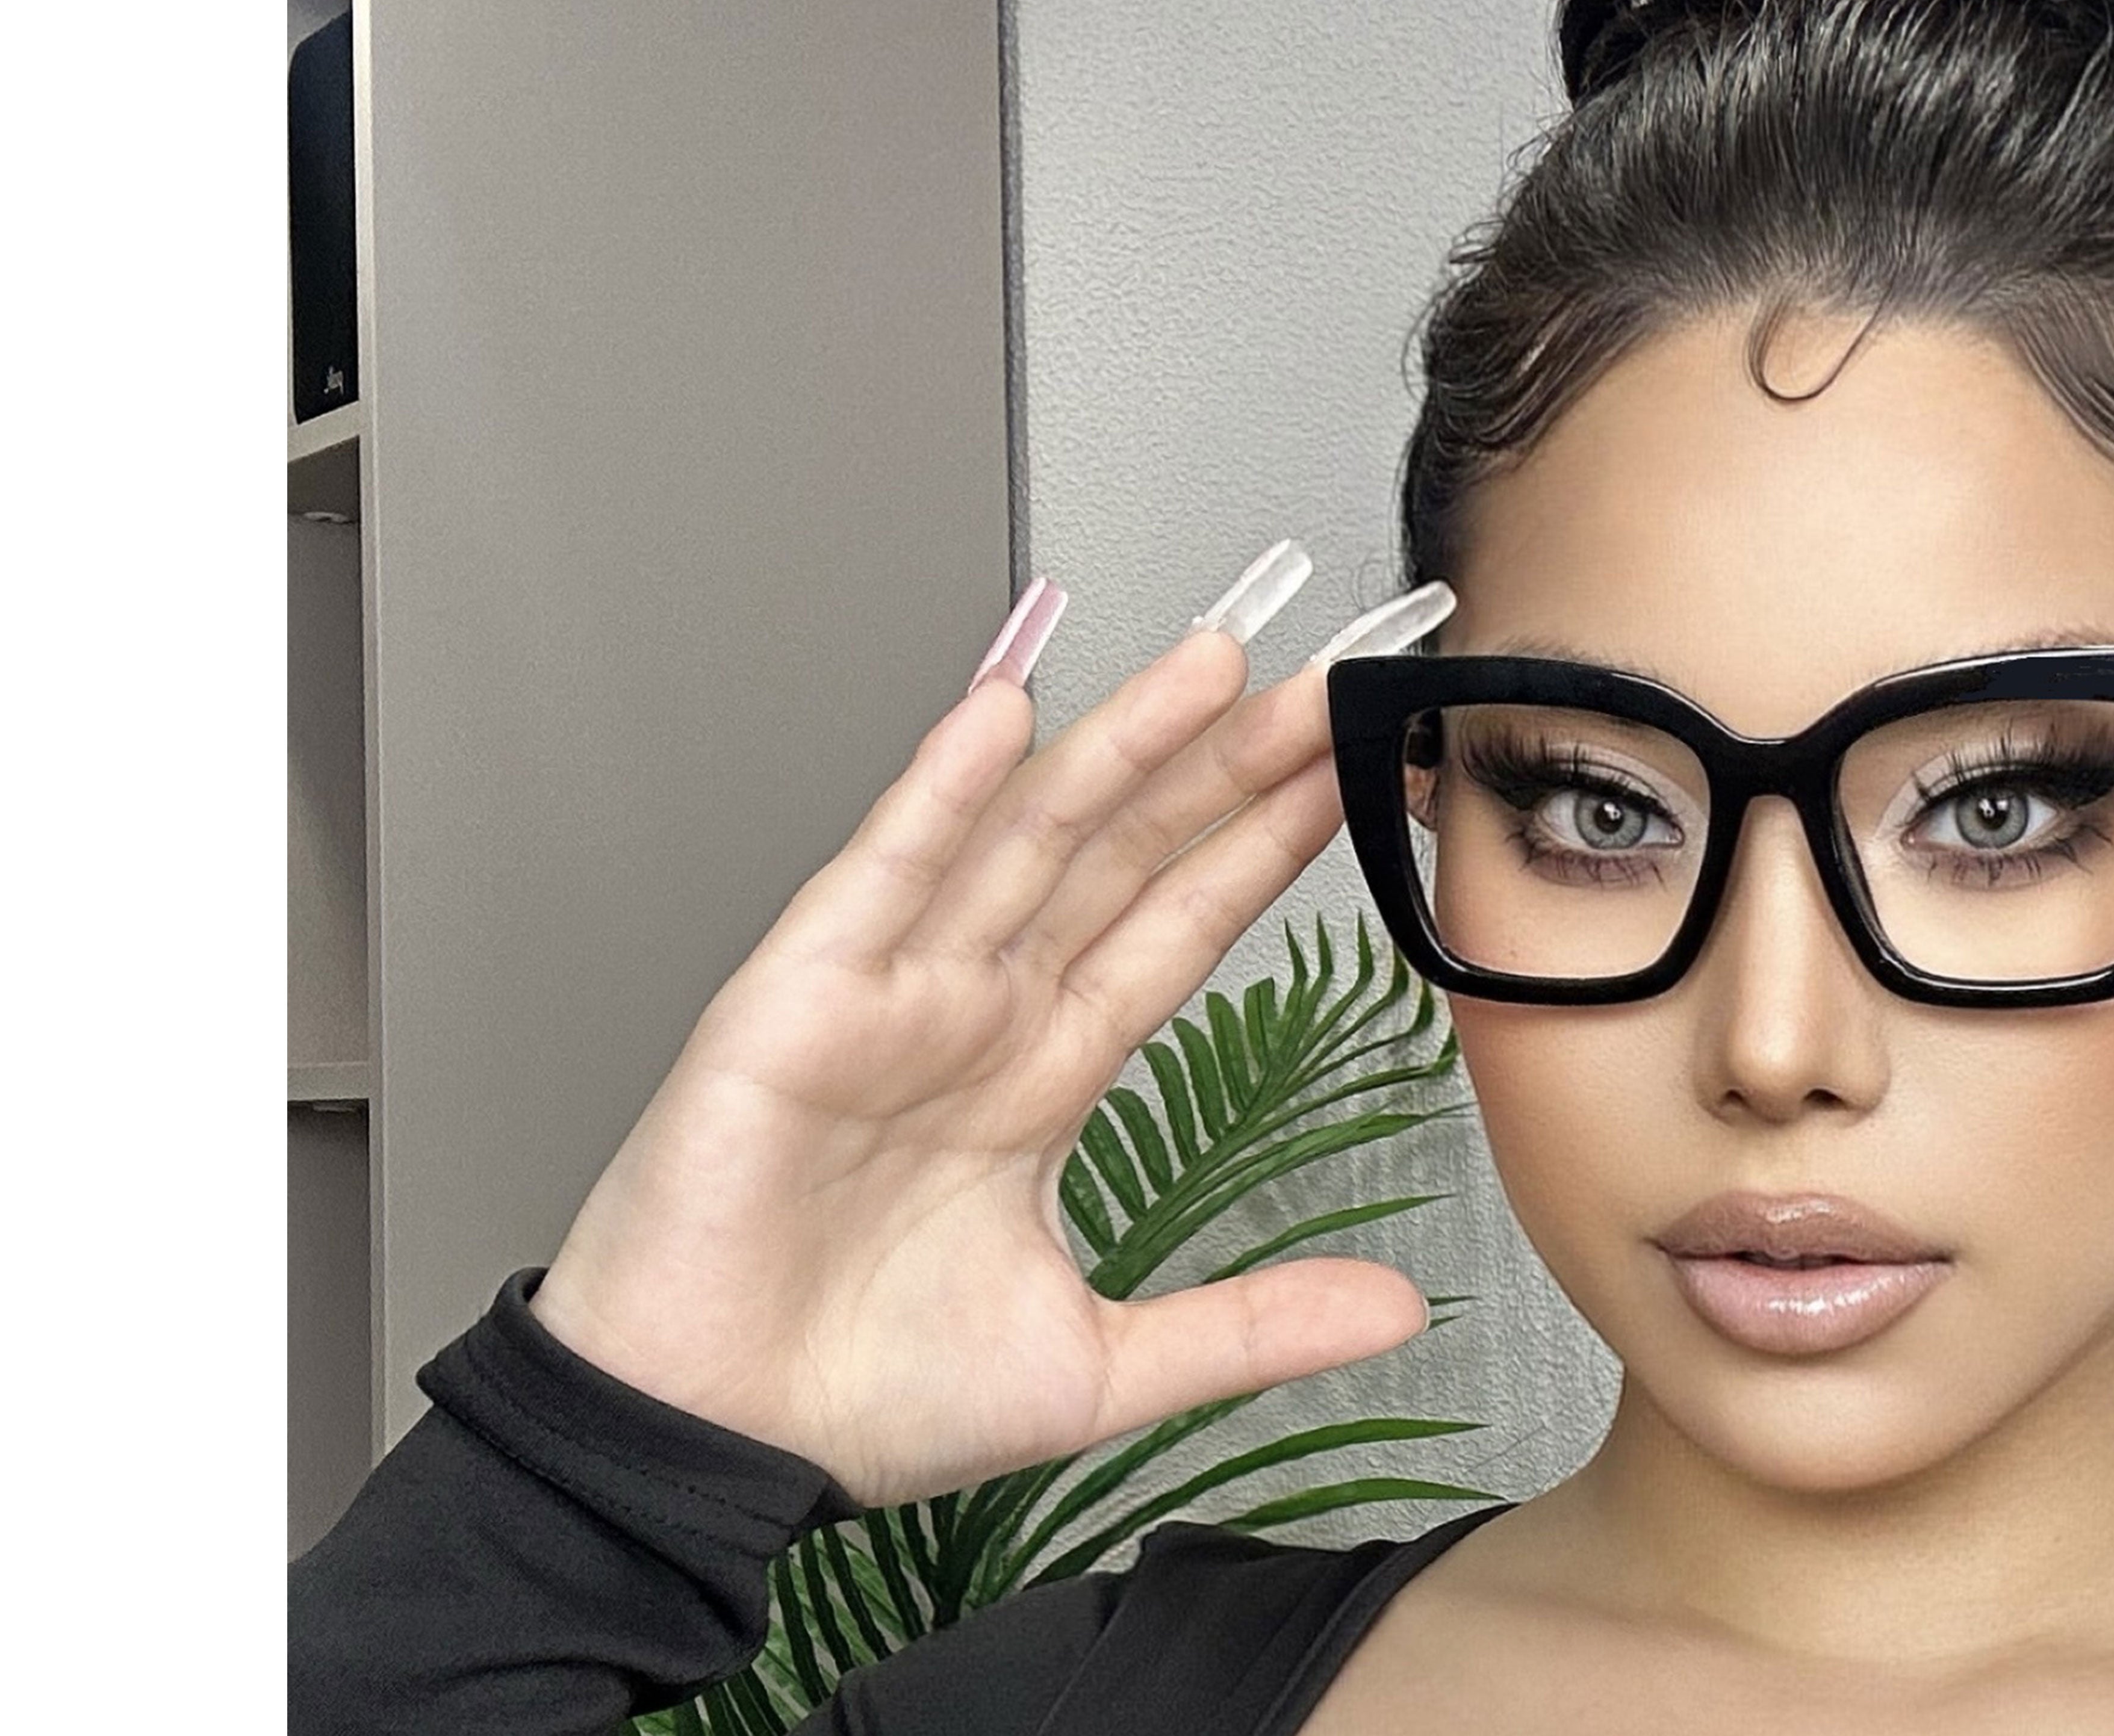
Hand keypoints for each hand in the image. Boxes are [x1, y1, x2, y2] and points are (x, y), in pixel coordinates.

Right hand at [530, 554, 1454, 1505]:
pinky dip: (938, 789)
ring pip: (1026, 839)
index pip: (1176, 933)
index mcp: (1040, 1083)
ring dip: (1115, 748)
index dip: (1258, 852)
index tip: (1340, 781)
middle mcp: (975, 1020)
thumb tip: (1395, 1313)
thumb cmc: (861, 1399)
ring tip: (1209, 667)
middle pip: (1122, 861)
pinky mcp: (799, 1004)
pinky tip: (1001, 710)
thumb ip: (1251, 1323)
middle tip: (1314, 688)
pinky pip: (882, 875)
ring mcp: (893, 999)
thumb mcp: (1105, 1367)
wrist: (718, 1446)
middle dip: (1219, 772)